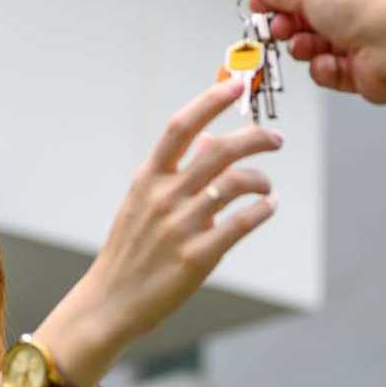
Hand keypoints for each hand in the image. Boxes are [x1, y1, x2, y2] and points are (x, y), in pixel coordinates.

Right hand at [78, 77, 279, 355]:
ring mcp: (180, 227)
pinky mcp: (196, 258)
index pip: (181, 126)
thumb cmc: (129, 251)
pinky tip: (269, 207)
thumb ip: (174, 172)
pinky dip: (262, 210)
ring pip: (235, 185)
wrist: (110, 302)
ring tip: (267, 186)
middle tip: (275, 138)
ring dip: (261, 180)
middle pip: (219, 150)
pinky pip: (241, 224)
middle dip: (255, 137)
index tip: (238, 84)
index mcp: (148, 179)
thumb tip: (208, 140)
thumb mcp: (142, 203)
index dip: (212, 100)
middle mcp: (164, 197)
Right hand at [247, 0, 385, 103]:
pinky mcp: (362, 71)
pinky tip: (330, 63)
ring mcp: (363, 38)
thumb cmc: (371, 3)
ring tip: (304, 45)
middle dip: (289, 25)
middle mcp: (361, 4)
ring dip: (304, 48)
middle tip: (276, 29)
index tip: (258, 5)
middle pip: (308, 17)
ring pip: (315, 46)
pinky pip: (329, 71)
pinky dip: (324, 69)